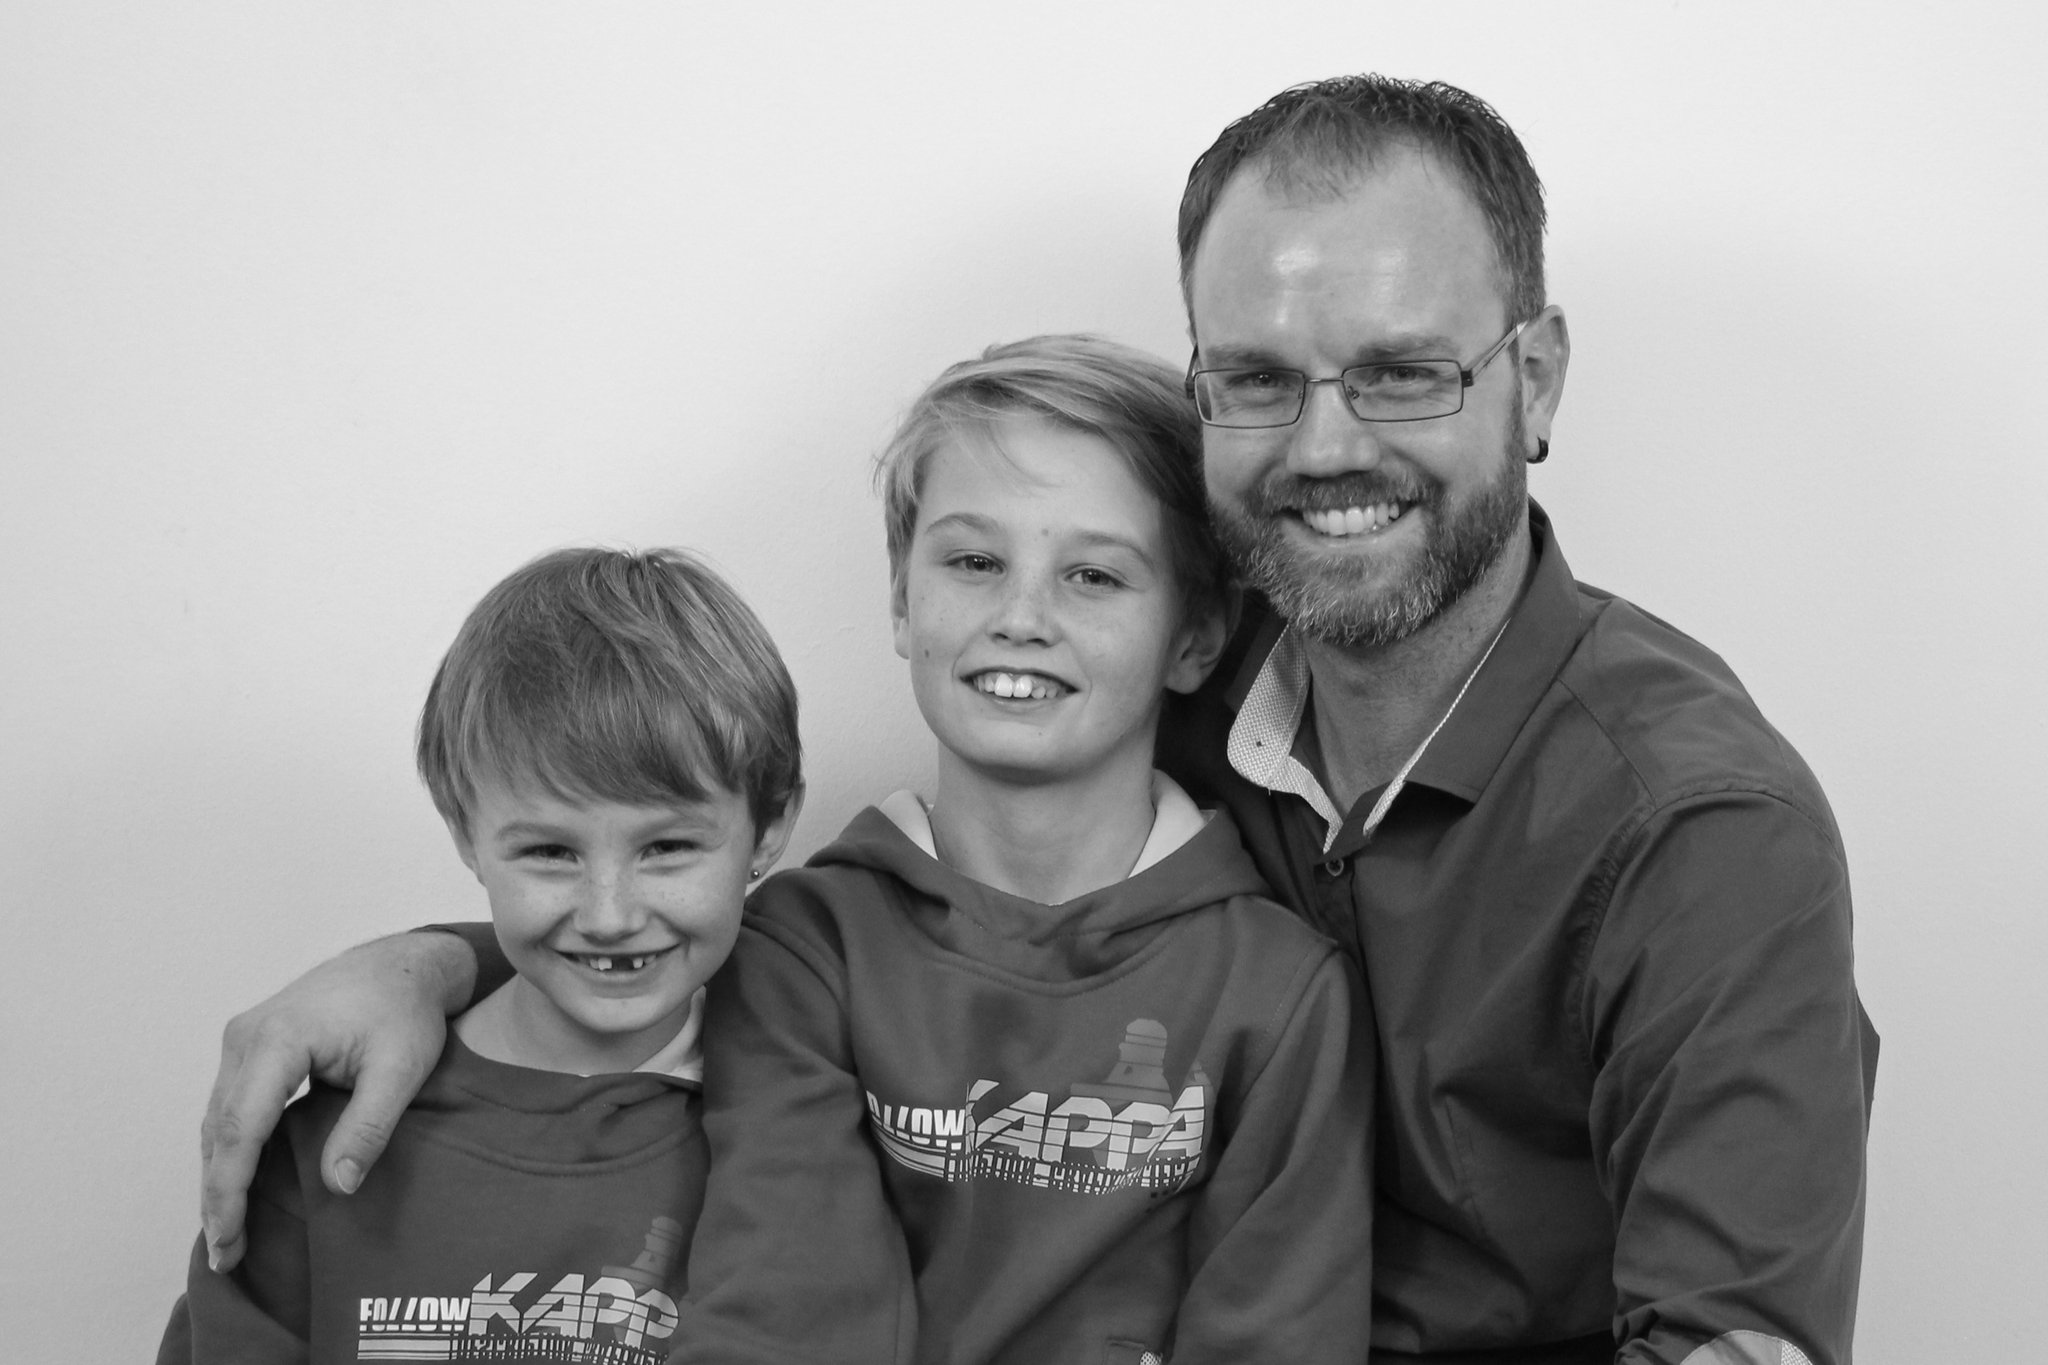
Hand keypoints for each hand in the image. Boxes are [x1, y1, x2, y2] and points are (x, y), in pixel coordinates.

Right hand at [199, 931, 476, 1271]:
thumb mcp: (402, 1068)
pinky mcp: (251, 1046)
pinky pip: (229, 1106)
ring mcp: (243, 1038)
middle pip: (219, 1129)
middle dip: (218, 1195)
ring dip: (220, 1176)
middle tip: (226, 1253)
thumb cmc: (405, 1010)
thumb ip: (369, 1125)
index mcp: (277, 1038)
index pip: (241, 1128)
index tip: (229, 1237)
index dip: (230, 1189)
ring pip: (217, 1120)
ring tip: (229, 1233)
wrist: (402, 964)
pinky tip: (238, 1186)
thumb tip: (340, 1187)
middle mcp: (246, 1036)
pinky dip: (231, 1149)